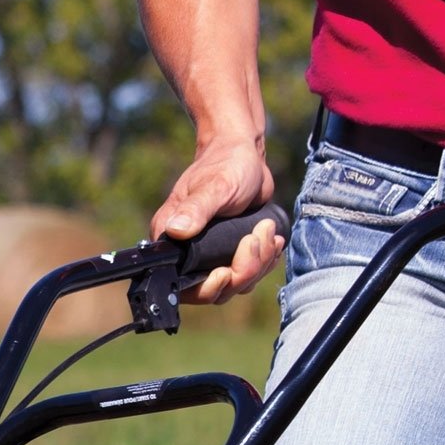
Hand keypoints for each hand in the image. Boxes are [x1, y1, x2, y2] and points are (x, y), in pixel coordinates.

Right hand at [150, 136, 283, 301]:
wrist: (247, 154)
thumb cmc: (227, 162)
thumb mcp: (215, 186)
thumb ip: (196, 209)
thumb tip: (175, 230)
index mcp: (172, 240)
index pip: (183, 285)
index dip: (206, 287)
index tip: (227, 271)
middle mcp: (187, 254)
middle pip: (213, 290)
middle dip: (241, 272)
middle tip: (255, 239)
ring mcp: (210, 258)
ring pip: (234, 285)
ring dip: (257, 265)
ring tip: (267, 231)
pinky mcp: (231, 255)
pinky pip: (247, 276)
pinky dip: (264, 262)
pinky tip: (272, 239)